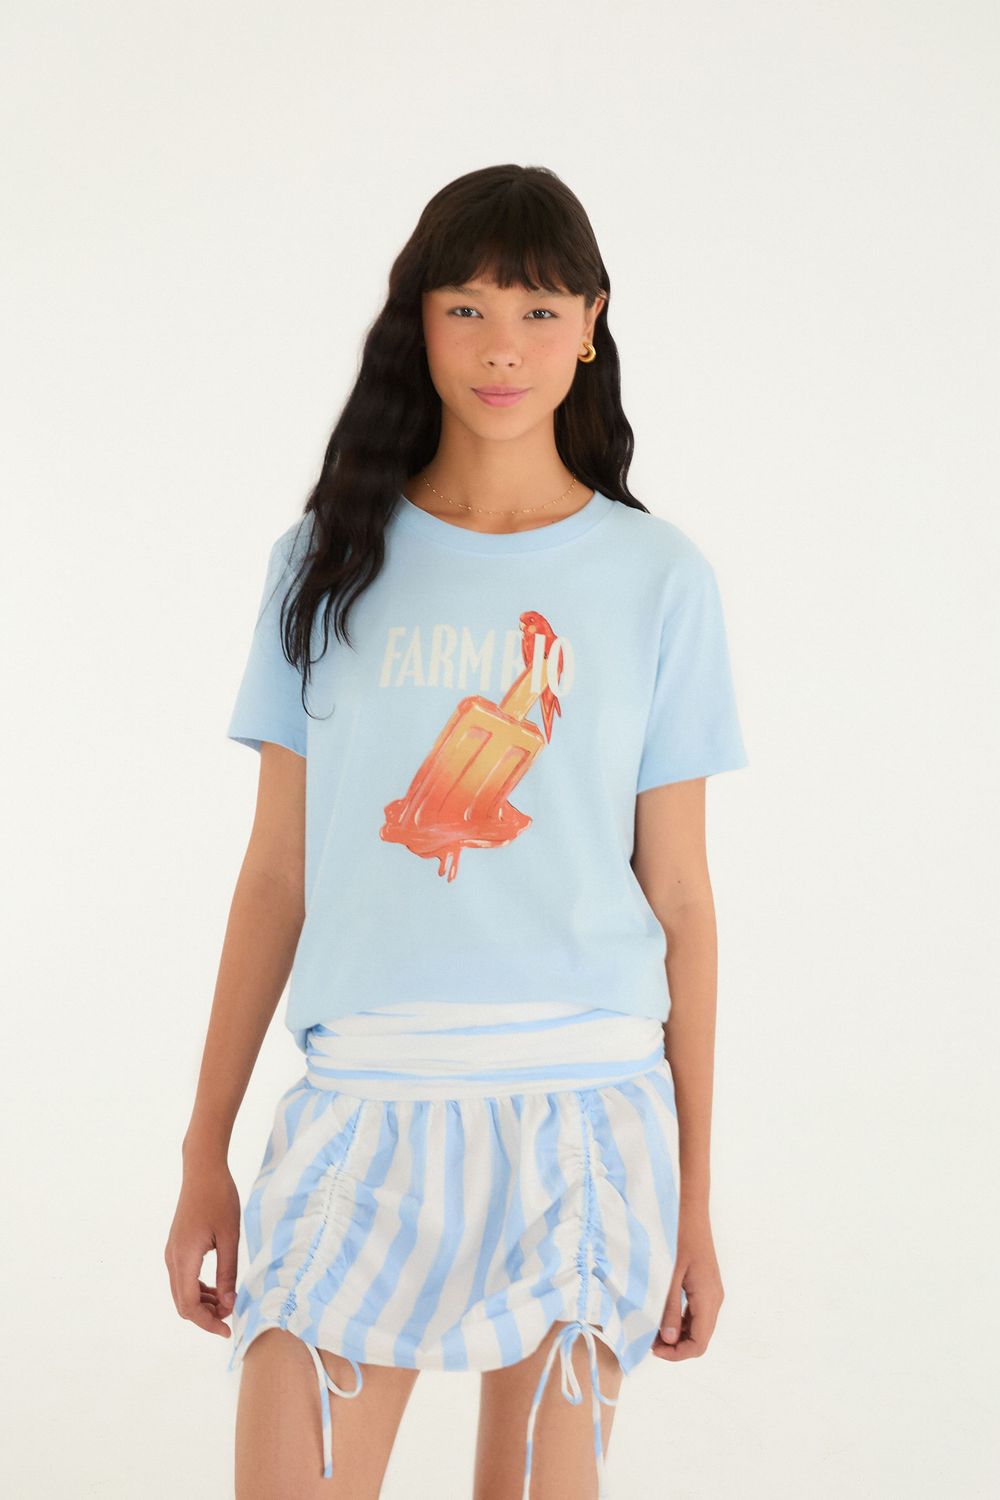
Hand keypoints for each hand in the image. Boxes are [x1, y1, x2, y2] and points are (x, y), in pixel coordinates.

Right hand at [164, 1161, 241, 1338]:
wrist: (202, 1171)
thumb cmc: (219, 1199)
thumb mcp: (229, 1237)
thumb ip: (228, 1272)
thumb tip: (228, 1304)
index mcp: (184, 1258)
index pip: (189, 1306)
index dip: (207, 1322)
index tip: (228, 1329)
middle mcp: (172, 1259)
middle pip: (182, 1303)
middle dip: (205, 1316)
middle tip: (231, 1317)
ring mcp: (172, 1253)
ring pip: (182, 1292)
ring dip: (203, 1303)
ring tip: (228, 1302)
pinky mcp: (177, 1247)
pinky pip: (183, 1278)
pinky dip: (199, 1289)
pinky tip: (219, 1288)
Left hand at [652, 1216, 723, 1361]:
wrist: (690, 1210)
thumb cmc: (678, 1237)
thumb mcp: (669, 1275)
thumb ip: (670, 1308)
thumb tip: (670, 1340)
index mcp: (708, 1298)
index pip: (699, 1343)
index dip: (676, 1354)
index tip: (653, 1348)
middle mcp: (715, 1299)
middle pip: (700, 1338)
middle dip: (676, 1346)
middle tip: (649, 1339)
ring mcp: (712, 1292)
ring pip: (699, 1327)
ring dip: (678, 1334)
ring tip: (653, 1328)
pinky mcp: (706, 1285)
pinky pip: (697, 1313)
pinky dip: (681, 1321)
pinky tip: (663, 1314)